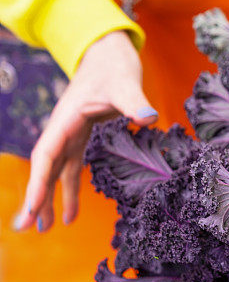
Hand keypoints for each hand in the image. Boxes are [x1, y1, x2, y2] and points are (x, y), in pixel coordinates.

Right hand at [13, 30, 156, 232]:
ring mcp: (70, 132)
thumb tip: (149, 118)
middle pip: (45, 167)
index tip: (33, 207)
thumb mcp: (127, 84)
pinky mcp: (82, 134)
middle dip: (36, 197)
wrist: (110, 52)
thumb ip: (135, 102)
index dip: (39, 182)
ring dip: (51, 197)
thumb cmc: (115, 66)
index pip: (46, 154)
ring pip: (56, 170)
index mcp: (67, 118)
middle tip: (27, 228)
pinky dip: (69, 186)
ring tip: (47, 229)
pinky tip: (71, 212)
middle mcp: (63, 128)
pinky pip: (71, 165)